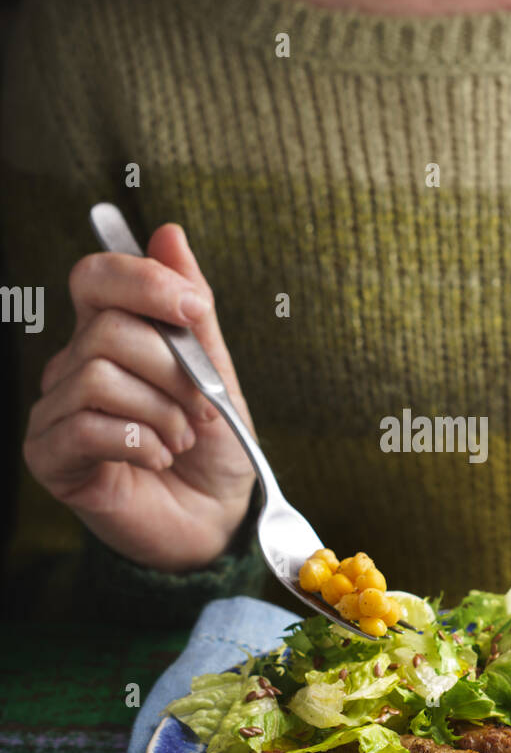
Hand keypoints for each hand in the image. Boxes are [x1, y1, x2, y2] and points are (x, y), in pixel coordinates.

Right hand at [23, 223, 255, 570]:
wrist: (217, 518)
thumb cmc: (215, 446)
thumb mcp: (215, 370)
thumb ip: (191, 309)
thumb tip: (169, 234)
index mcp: (111, 336)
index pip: (96, 277)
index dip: (143, 282)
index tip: (194, 311)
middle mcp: (75, 367)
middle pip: (107, 330)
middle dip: (171, 368)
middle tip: (200, 408)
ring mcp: (57, 412)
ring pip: (99, 376)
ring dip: (160, 411)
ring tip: (180, 439)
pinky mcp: (50, 457)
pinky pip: (86, 427)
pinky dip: (137, 441)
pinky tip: (156, 458)